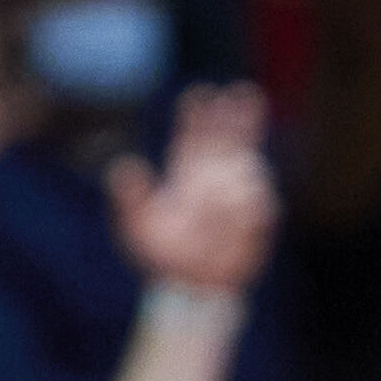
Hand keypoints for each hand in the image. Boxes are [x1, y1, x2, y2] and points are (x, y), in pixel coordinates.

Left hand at [109, 83, 277, 297]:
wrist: (191, 287)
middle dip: (237, 112)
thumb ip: (130, 199)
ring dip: (237, 175)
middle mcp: (216, 172)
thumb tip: (120, 168)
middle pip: (230, 133)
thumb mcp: (138, 229)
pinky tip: (236, 218)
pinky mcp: (258, 215)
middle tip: (242, 92)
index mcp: (187, 169)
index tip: (199, 95)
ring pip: (248, 166)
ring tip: (220, 196)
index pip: (193, 132)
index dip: (197, 112)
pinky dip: (248, 209)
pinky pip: (260, 204)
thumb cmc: (163, 256)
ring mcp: (240, 191)